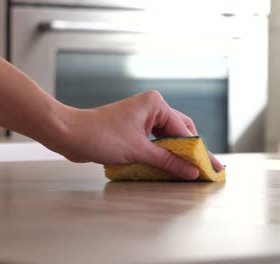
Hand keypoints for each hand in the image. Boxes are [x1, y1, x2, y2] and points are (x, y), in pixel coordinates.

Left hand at [43, 91, 221, 179]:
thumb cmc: (100, 136)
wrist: (70, 134)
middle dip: (190, 151)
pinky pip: (155, 142)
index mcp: (155, 104)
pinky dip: (162, 154)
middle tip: (204, 170)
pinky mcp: (133, 129)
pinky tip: (169, 166)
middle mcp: (151, 107)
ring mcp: (142, 118)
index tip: (209, 168)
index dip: (198, 151)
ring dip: (176, 153)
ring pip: (168, 137)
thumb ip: (167, 161)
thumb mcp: (138, 151)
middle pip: (180, 131)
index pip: (185, 131)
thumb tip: (192, 171)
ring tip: (190, 170)